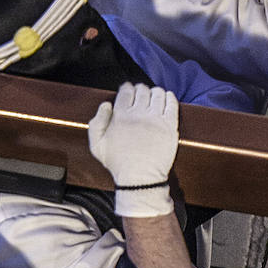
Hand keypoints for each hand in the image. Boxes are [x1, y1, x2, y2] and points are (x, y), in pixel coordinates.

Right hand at [87, 84, 177, 217]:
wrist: (140, 179)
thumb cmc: (118, 164)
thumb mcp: (97, 146)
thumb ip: (96, 123)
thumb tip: (106, 105)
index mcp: (120, 116)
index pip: (126, 91)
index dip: (127, 88)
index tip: (128, 91)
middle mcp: (139, 114)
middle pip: (142, 90)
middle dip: (140, 90)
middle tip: (140, 96)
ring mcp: (156, 119)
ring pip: (157, 93)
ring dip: (154, 93)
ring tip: (152, 98)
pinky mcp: (170, 125)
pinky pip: (171, 103)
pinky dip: (168, 97)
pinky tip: (165, 100)